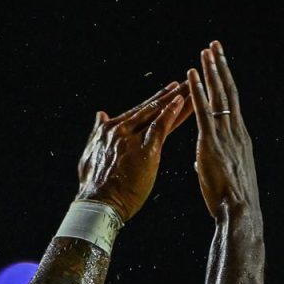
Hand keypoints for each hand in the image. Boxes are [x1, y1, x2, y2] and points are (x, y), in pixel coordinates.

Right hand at [76, 80, 190, 221]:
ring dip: (177, 99)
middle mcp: (121, 129)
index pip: (139, 112)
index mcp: (110, 130)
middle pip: (151, 108)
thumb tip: (100, 115)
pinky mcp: (145, 149)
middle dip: (170, 94)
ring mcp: (132, 137)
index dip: (156, 101)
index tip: (169, 90)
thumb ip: (97, 132)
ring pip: (158, 113)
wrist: (99, 201)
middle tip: (186, 82)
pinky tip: (183, 101)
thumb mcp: (91, 153)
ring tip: (192, 87)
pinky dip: (172, 112)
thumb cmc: (95, 186)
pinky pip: (161, 126)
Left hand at [188, 41, 259, 217]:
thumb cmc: (232, 200)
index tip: (221, 64)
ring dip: (211, 71)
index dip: (226, 82)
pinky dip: (197, 91)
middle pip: (229, 92)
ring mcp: (225, 134)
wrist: (239, 211)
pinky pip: (203, 110)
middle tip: (215, 46)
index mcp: (240, 137)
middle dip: (221, 67)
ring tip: (206, 51)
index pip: (232, 103)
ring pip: (218, 95)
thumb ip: (214, 160)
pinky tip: (191, 75)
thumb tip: (204, 158)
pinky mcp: (211, 142)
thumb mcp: (225, 175)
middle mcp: (235, 130)